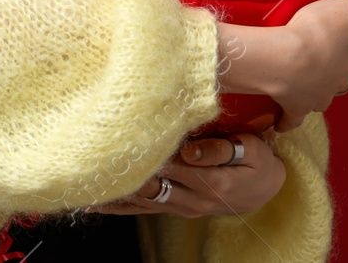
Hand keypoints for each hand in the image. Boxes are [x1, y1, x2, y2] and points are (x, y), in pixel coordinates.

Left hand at [85, 132, 284, 218]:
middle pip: (149, 186)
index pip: (170, 165)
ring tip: (81, 184)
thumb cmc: (257, 163)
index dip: (145, 151)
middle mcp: (192, 198)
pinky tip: (92, 204)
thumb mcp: (251, 151)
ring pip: (140, 201)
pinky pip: (141, 210)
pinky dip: (116, 207)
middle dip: (121, 174)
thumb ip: (220, 149)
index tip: (119, 137)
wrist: (266, 191)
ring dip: (112, 194)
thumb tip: (190, 149)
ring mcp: (181, 206)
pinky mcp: (174, 208)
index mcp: (210, 180)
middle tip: (90, 158)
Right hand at [216, 0, 347, 132]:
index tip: (346, 43)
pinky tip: (282, 123)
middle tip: (320, 59)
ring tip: (302, 83)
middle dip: (336, 72)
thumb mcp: (346, 9)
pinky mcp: (296, 107)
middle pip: (344, 79)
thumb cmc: (314, 31)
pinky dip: (288, 121)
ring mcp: (319, 97)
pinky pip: (294, 119)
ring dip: (316, 92)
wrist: (284, 59)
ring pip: (323, 97)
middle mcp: (340, 81)